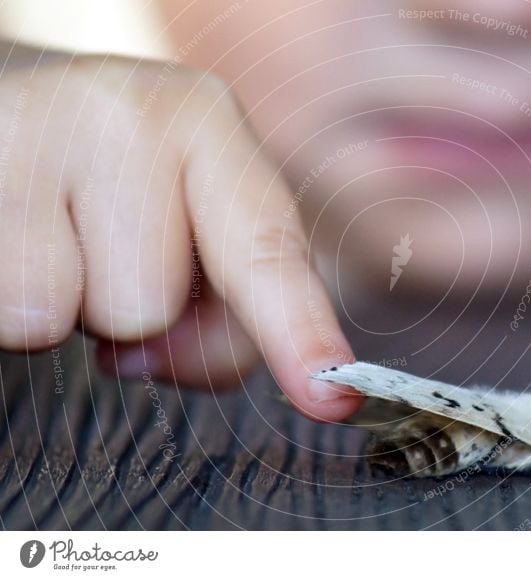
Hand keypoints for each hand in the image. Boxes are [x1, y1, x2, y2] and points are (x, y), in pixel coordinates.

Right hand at [0, 46, 361, 420]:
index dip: (299, 330)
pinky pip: (6, 305)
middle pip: (147, 309)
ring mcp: (38, 121)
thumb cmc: (116, 188)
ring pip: (57, 314)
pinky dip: (6, 295)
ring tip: (56, 233)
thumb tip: (143, 358)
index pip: (265, 248)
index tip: (330, 394)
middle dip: (123, 307)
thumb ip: (215, 319)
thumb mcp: (189, 235)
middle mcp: (131, 109)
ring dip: (58, 300)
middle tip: (100, 245)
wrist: (17, 112)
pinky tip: (19, 234)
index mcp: (210, 125)